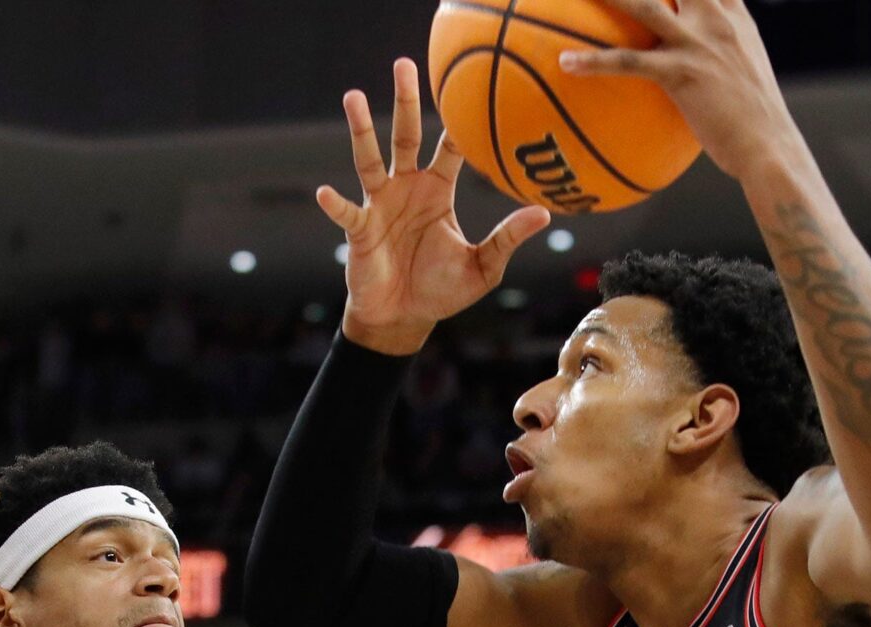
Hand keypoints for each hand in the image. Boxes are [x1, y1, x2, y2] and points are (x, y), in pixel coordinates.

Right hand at [318, 58, 551, 356]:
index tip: (463, 89)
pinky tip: (325, 192)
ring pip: (369, 160)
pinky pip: (346, 213)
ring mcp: (380, 205)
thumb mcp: (483, 267)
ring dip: (361, 130)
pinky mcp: (359, 230)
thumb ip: (507, 238)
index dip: (455, 123)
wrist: (404, 318)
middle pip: (404, 135)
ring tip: (353, 97)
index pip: (449, 148)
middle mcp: (407, 188)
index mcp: (437, 191)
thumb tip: (544, 213)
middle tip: (403, 64)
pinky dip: (335, 203)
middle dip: (404, 101)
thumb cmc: (442, 290)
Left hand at [560, 0, 801, 183]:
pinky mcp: (681, 73)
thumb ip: (723, 51)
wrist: (769, 147)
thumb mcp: (747, 72)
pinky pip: (627, 62)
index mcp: (733, 15)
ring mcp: (698, 43)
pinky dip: (593, 61)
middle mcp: (715, 19)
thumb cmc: (756, 122)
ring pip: (644, 6)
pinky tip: (565, 62)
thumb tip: (699, 62)